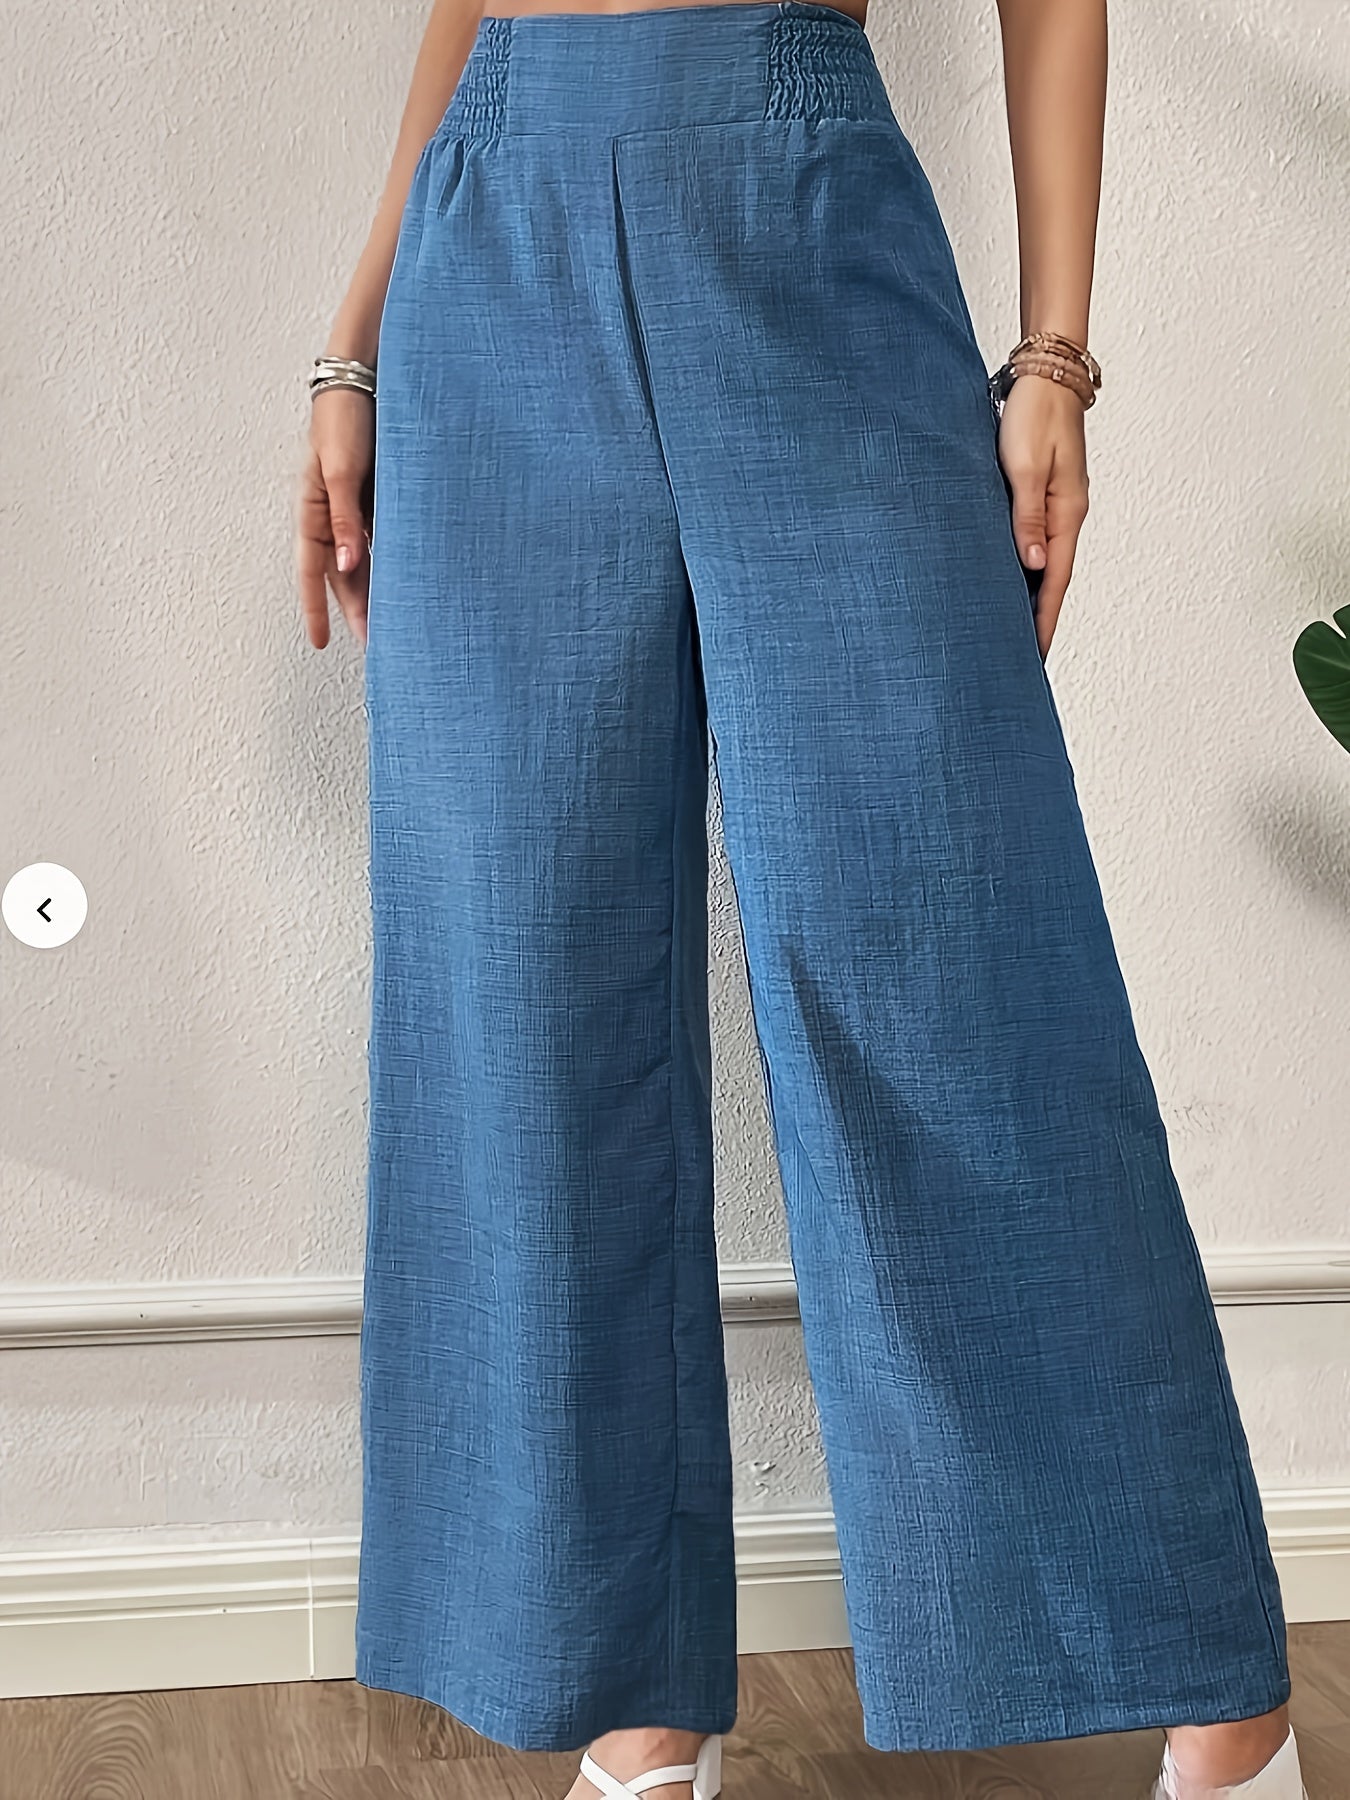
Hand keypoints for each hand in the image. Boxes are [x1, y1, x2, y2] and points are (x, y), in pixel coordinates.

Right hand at [294, 387, 375, 650]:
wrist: (367, 375)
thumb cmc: (345, 415)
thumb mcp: (341, 470)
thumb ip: (345, 518)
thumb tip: (346, 566)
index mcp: (313, 509)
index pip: (311, 572)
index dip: (315, 609)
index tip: (320, 643)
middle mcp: (333, 513)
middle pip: (341, 574)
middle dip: (356, 611)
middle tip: (377, 647)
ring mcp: (356, 506)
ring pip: (363, 560)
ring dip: (377, 591)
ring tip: (397, 624)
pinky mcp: (378, 496)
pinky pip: (384, 539)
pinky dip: (392, 562)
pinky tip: (410, 582)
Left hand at [995, 373, 1089, 660]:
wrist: (1046, 374)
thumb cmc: (1034, 416)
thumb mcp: (1026, 467)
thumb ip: (1027, 517)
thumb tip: (1031, 566)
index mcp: (1066, 514)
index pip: (1054, 582)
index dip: (1044, 622)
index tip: (1035, 657)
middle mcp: (1066, 516)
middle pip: (1052, 580)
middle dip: (1039, 620)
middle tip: (1022, 660)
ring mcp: (1058, 506)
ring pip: (1043, 563)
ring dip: (1032, 597)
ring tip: (1014, 633)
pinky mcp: (1044, 494)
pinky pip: (1036, 542)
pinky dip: (1025, 569)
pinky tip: (1012, 583)